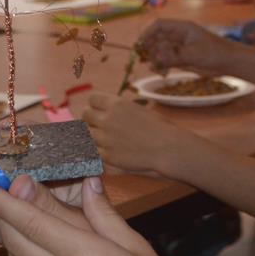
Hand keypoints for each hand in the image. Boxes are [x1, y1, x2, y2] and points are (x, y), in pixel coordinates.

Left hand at [83, 94, 198, 174]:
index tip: (102, 111)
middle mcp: (107, 119)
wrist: (169, 148)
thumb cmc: (160, 128)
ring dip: (93, 136)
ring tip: (104, 140)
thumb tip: (106, 110)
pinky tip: (106, 152)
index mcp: (117, 104)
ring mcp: (105, 138)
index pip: (92, 99)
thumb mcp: (138, 109)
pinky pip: (92, 151)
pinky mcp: (106, 156)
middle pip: (85, 115)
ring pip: (86, 134)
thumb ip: (119, 109)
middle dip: (92, 120)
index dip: (97, 105)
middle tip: (101, 126)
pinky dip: (96, 151)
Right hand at [135, 18, 228, 73]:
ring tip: (155, 68)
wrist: (229, 63)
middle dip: (149, 48)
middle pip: (157, 39)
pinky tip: (162, 73)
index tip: (140, 44)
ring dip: (155, 59)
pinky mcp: (182, 59)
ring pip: (160, 51)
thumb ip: (174, 56)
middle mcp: (178, 37)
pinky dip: (162, 66)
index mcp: (182, 28)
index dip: (147, 33)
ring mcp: (179, 48)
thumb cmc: (215, 53)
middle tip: (144, 59)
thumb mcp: (193, 54)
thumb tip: (155, 59)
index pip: (159, 26)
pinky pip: (166, 61)